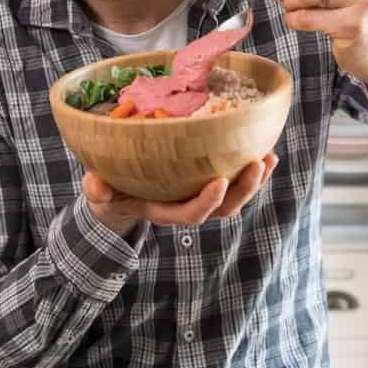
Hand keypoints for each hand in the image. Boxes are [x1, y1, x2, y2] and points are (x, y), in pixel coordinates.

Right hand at [83, 153, 278, 236]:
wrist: (120, 193)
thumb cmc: (110, 188)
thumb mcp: (100, 190)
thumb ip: (99, 188)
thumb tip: (99, 188)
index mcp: (163, 211)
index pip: (190, 214)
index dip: (207, 202)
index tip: (220, 181)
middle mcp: (187, 207)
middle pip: (222, 208)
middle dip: (243, 189)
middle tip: (257, 164)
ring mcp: (201, 197)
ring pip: (234, 198)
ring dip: (255, 181)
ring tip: (269, 158)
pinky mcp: (209, 184)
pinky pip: (236, 183)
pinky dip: (253, 171)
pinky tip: (267, 153)